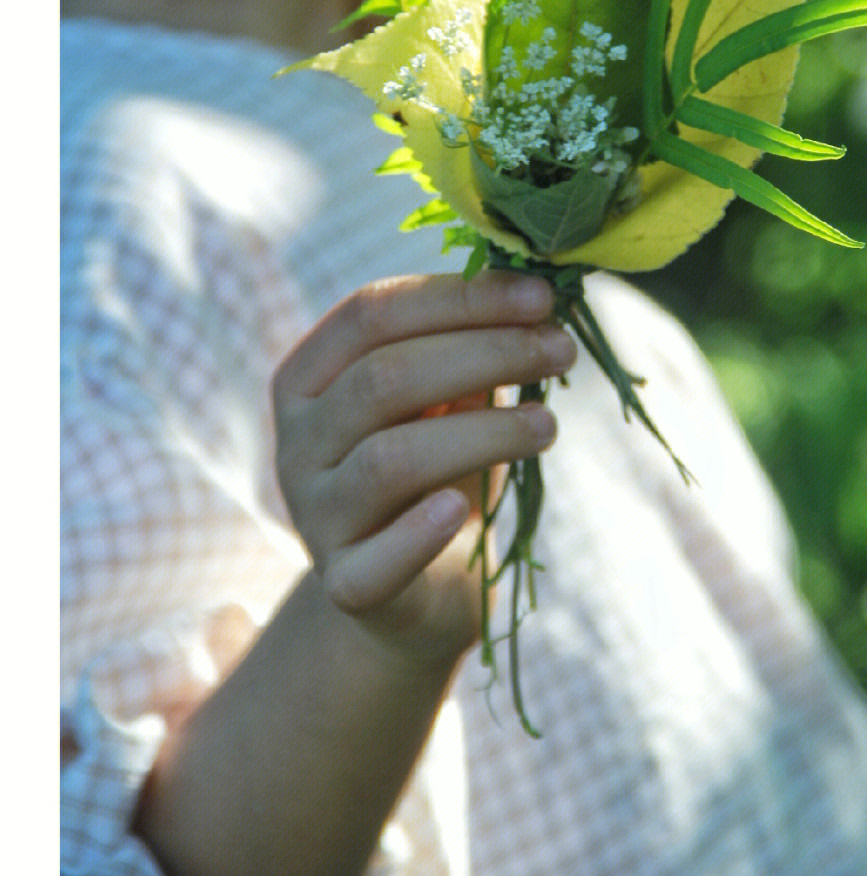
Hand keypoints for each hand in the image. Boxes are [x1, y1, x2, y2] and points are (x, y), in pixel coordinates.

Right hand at [272, 270, 575, 666]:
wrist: (420, 585)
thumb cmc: (439, 464)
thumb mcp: (448, 396)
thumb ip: (470, 344)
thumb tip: (536, 289)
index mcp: (309, 376)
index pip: (371, 313)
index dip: (460, 298)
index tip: (541, 296)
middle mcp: (297, 441)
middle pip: (383, 377)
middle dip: (484, 353)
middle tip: (560, 350)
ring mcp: (314, 516)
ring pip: (389, 459)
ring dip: (481, 432)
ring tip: (548, 424)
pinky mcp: (345, 586)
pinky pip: (376, 562)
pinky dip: (420, 532)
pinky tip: (462, 507)